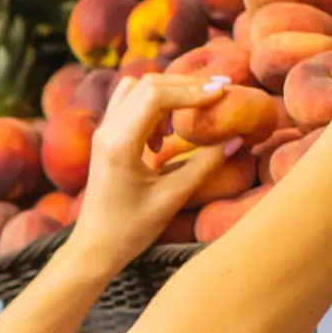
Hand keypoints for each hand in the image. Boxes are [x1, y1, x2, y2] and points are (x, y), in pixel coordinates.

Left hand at [70, 72, 236, 263]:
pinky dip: (152, 105)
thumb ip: (205, 165)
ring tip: (187, 121)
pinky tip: (165, 136)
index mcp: (120, 145)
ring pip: (135, 88)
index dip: (192, 90)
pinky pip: (128, 103)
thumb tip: (237, 139)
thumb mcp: (172, 198)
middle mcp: (106, 131)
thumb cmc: (130, 230)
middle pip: (147, 84)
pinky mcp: (104, 137)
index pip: (157, 96)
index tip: (223, 94)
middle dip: (185, 86)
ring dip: (167, 94)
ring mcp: (102, 132)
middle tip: (218, 94)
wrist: (94, 247)